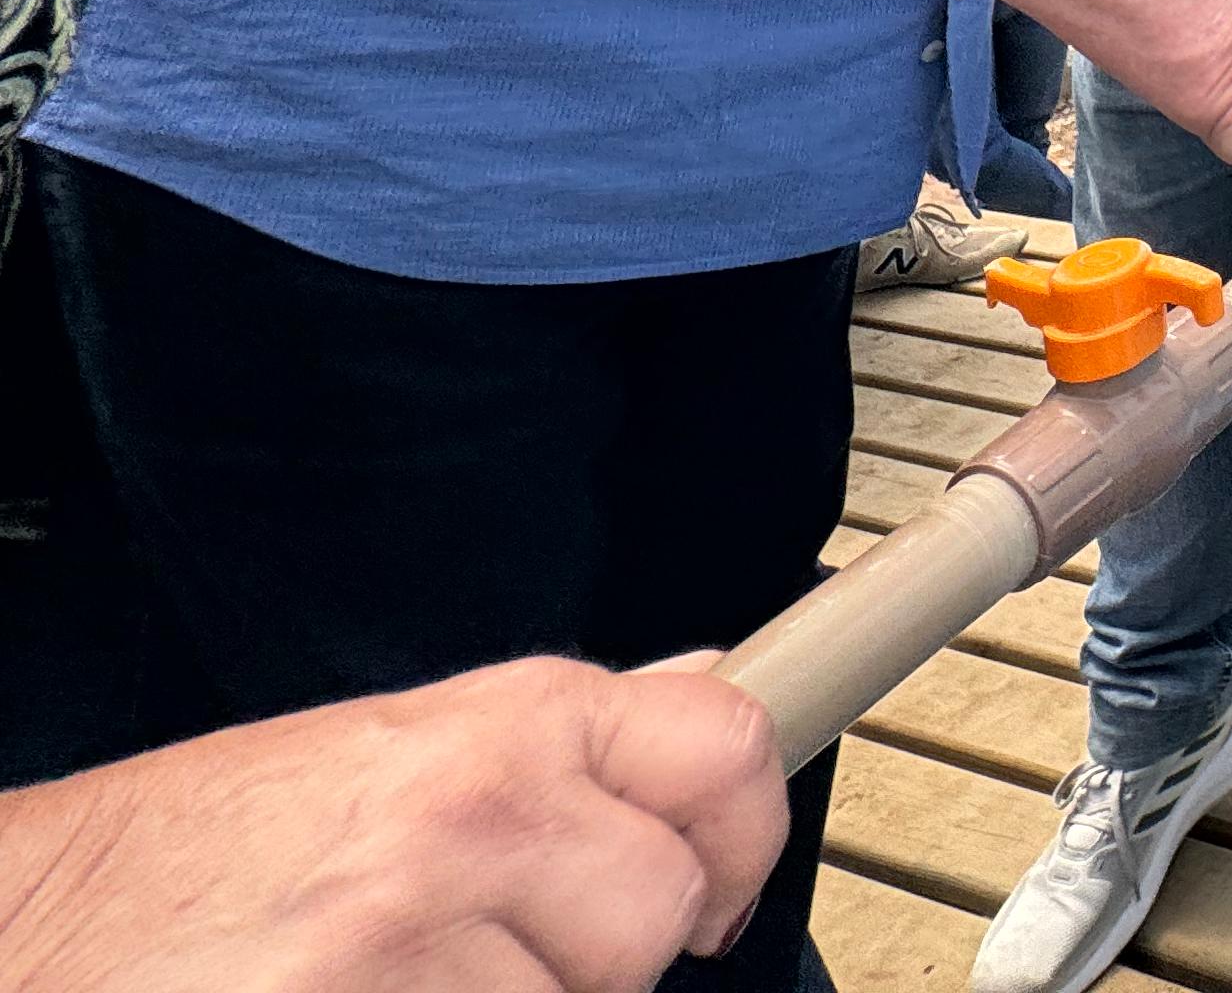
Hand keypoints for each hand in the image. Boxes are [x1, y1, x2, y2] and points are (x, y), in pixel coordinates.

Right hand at [0, 654, 785, 992]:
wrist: (20, 935)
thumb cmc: (175, 861)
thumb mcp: (375, 752)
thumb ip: (547, 742)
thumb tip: (701, 689)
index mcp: (496, 728)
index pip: (721, 750)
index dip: (739, 832)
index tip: (713, 882)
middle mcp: (480, 818)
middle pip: (654, 914)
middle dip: (588, 956)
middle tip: (480, 956)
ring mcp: (425, 945)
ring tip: (390, 985)